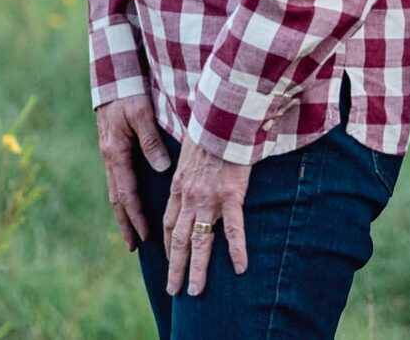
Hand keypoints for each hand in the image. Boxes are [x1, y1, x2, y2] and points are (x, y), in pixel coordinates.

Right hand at [95, 95, 171, 249]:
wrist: (113, 78)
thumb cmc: (129, 95)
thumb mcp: (141, 115)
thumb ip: (150, 141)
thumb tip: (161, 168)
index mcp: (115, 154)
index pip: (126, 193)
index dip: (135, 216)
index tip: (144, 236)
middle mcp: (111, 158)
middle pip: (118, 198)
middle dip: (126, 223)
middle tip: (134, 246)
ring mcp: (111, 155)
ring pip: (117, 190)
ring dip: (124, 212)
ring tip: (133, 232)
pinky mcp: (115, 149)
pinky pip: (119, 178)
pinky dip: (124, 195)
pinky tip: (132, 202)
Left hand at [163, 137, 251, 297]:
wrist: (223, 117)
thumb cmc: (209, 125)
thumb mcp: (190, 144)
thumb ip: (190, 157)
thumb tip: (194, 155)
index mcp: (179, 185)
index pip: (170, 222)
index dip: (169, 243)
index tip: (170, 257)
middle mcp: (190, 197)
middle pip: (179, 239)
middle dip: (175, 267)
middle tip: (174, 289)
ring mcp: (209, 199)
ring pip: (201, 241)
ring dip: (197, 268)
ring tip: (195, 291)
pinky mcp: (231, 195)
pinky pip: (233, 229)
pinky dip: (236, 249)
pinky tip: (240, 267)